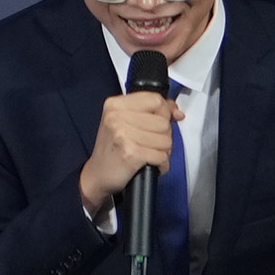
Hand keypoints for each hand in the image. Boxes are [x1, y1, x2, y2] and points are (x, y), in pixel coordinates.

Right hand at [75, 89, 180, 217]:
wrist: (97, 175)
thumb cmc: (113, 149)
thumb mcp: (124, 121)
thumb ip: (150, 111)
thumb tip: (176, 112)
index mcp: (115, 105)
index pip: (155, 99)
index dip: (164, 112)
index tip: (164, 120)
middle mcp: (116, 117)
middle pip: (163, 121)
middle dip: (164, 136)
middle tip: (149, 144)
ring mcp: (123, 135)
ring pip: (166, 140)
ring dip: (163, 151)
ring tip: (148, 154)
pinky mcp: (131, 153)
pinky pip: (162, 156)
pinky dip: (161, 164)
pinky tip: (150, 164)